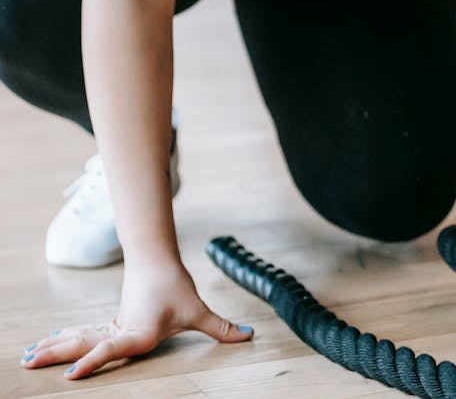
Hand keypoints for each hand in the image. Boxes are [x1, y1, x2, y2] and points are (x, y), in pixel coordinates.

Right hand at [20, 257, 253, 378]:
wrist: (157, 258)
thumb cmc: (175, 285)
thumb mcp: (197, 310)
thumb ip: (221, 328)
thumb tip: (249, 336)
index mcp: (138, 332)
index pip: (112, 348)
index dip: (93, 362)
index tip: (71, 375)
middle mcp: (120, 331)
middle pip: (84, 343)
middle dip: (58, 355)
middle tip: (30, 362)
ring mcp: (111, 326)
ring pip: (79, 337)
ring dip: (55, 347)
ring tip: (29, 357)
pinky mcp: (110, 324)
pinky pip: (83, 335)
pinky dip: (64, 342)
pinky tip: (48, 345)